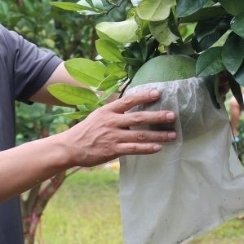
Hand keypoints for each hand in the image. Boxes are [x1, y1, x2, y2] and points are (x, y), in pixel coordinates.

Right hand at [58, 88, 175, 167]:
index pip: (128, 100)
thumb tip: (130, 101)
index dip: (143, 96)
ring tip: (172, 135)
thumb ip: (114, 110)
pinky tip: (158, 148)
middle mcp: (111, 121)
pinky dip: (147, 148)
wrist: (70, 147)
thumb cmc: (86, 130)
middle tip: (172, 116)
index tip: (158, 93)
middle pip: (139, 117)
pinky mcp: (113, 150)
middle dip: (157, 117)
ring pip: (140, 135)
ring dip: (158, 135)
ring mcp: (113, 136)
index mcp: (108, 110)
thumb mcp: (98, 115)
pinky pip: (134, 149)